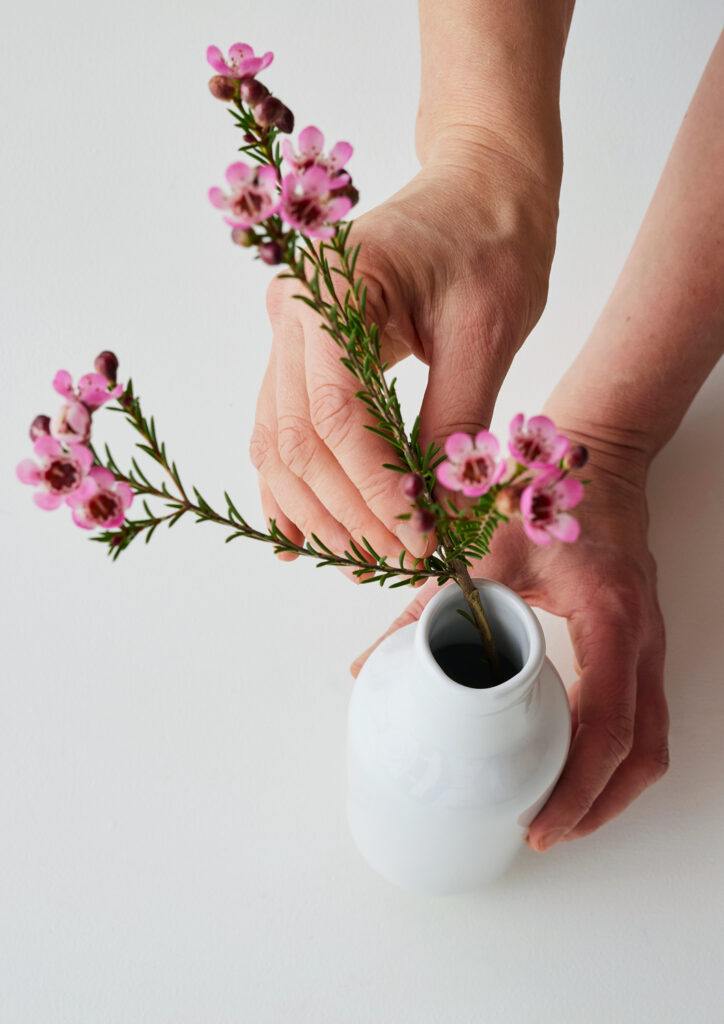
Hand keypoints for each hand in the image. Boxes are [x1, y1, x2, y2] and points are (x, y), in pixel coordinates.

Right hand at [250, 151, 557, 565]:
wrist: (477, 186)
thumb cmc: (491, 240)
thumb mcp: (487, 331)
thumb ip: (454, 422)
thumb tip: (434, 513)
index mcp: (333, 287)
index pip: (338, 415)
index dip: (376, 489)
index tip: (420, 539)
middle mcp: (292, 311)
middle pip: (299, 438)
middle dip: (348, 512)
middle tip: (400, 559)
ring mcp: (286, 333)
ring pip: (280, 444)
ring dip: (319, 511)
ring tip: (365, 558)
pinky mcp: (299, 354)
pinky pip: (283, 430)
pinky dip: (295, 486)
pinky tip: (306, 534)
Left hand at [351, 427, 668, 846]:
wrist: (598, 459)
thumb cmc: (544, 495)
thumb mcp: (479, 551)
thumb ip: (424, 609)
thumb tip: (370, 668)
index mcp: (607, 615)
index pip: (609, 723)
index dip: (578, 785)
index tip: (540, 822)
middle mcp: (640, 639)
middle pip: (644, 752)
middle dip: (597, 805)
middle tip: (544, 833)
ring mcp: (649, 646)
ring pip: (653, 743)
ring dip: (612, 791)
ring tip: (559, 816)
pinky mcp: (641, 649)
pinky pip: (646, 720)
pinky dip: (616, 759)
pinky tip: (575, 771)